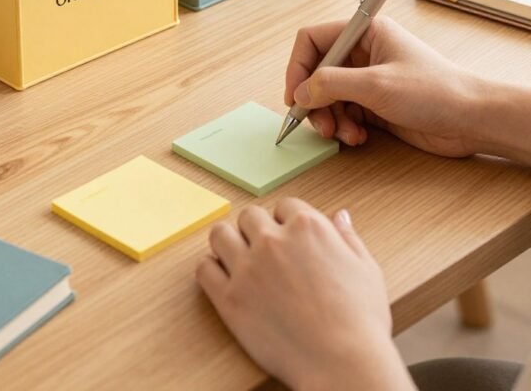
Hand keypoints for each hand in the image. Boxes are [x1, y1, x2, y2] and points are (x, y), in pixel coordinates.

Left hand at [196, 199, 413, 390]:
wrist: (342, 364)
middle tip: (264, 251)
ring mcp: (248, 267)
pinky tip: (224, 280)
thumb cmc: (360, 321)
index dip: (286, 222)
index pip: (284, 206)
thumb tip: (340, 216)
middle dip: (256, 230)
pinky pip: (204, 269)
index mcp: (307, 226)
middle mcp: (273, 240)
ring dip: (229, 242)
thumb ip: (348, 237)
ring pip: (220, 234)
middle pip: (249, 216)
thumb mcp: (366, 269)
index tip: (288, 238)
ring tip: (239, 259)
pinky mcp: (229, 298)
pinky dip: (211, 270)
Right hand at [285, 16, 482, 156]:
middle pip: (318, 72)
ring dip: (330, 118)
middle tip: (318, 123)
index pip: (314, 39)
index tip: (295, 95)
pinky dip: (344, 128)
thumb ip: (332, 84)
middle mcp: (365, 53)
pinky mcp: (376, 105)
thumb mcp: (376, 85)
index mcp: (365, 32)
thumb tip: (302, 90)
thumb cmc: (436, 91)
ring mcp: (370, 80)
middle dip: (314, 99)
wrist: (471, 119)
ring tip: (342, 134)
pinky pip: (344, 114)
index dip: (298, 66)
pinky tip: (357, 138)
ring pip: (329, 97)